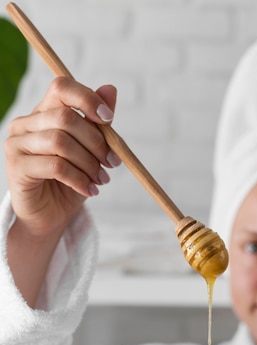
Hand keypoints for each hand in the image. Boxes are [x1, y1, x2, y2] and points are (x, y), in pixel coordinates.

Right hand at [5, 76, 119, 239]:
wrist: (50, 216)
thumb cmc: (70, 182)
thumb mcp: (90, 151)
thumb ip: (97, 122)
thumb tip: (110, 89)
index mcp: (43, 113)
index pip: (61, 87)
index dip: (87, 99)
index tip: (109, 119)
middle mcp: (26, 124)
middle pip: (65, 117)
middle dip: (95, 141)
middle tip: (111, 162)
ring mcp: (17, 144)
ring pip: (60, 142)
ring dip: (89, 163)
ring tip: (101, 179)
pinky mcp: (17, 167)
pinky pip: (55, 166)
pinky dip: (79, 179)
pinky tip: (90, 190)